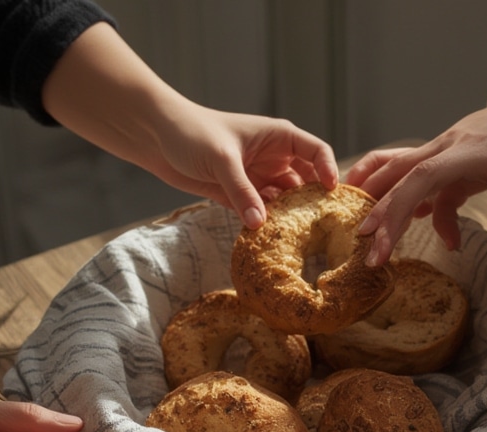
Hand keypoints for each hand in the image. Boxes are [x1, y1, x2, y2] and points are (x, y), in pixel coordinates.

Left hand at [42, 23, 338, 230]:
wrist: (157, 137)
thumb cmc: (191, 132)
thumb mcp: (221, 160)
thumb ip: (241, 192)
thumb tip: (260, 225)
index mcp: (279, 138)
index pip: (316, 151)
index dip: (328, 171)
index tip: (330, 194)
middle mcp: (274, 159)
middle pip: (305, 182)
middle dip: (313, 203)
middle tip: (323, 229)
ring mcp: (258, 179)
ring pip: (284, 203)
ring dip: (289, 219)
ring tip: (298, 242)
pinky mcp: (240, 196)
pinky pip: (260, 215)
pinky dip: (265, 227)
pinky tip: (270, 243)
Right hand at [345, 65, 486, 272]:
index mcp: (464, 152)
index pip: (419, 180)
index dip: (396, 212)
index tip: (382, 245)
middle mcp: (445, 147)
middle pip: (398, 175)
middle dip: (379, 213)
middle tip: (367, 252)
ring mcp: (442, 151)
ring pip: (398, 171)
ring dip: (380, 197)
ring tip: (364, 228)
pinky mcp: (446, 160)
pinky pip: (422, 182)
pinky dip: (417, 204)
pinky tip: (420, 222)